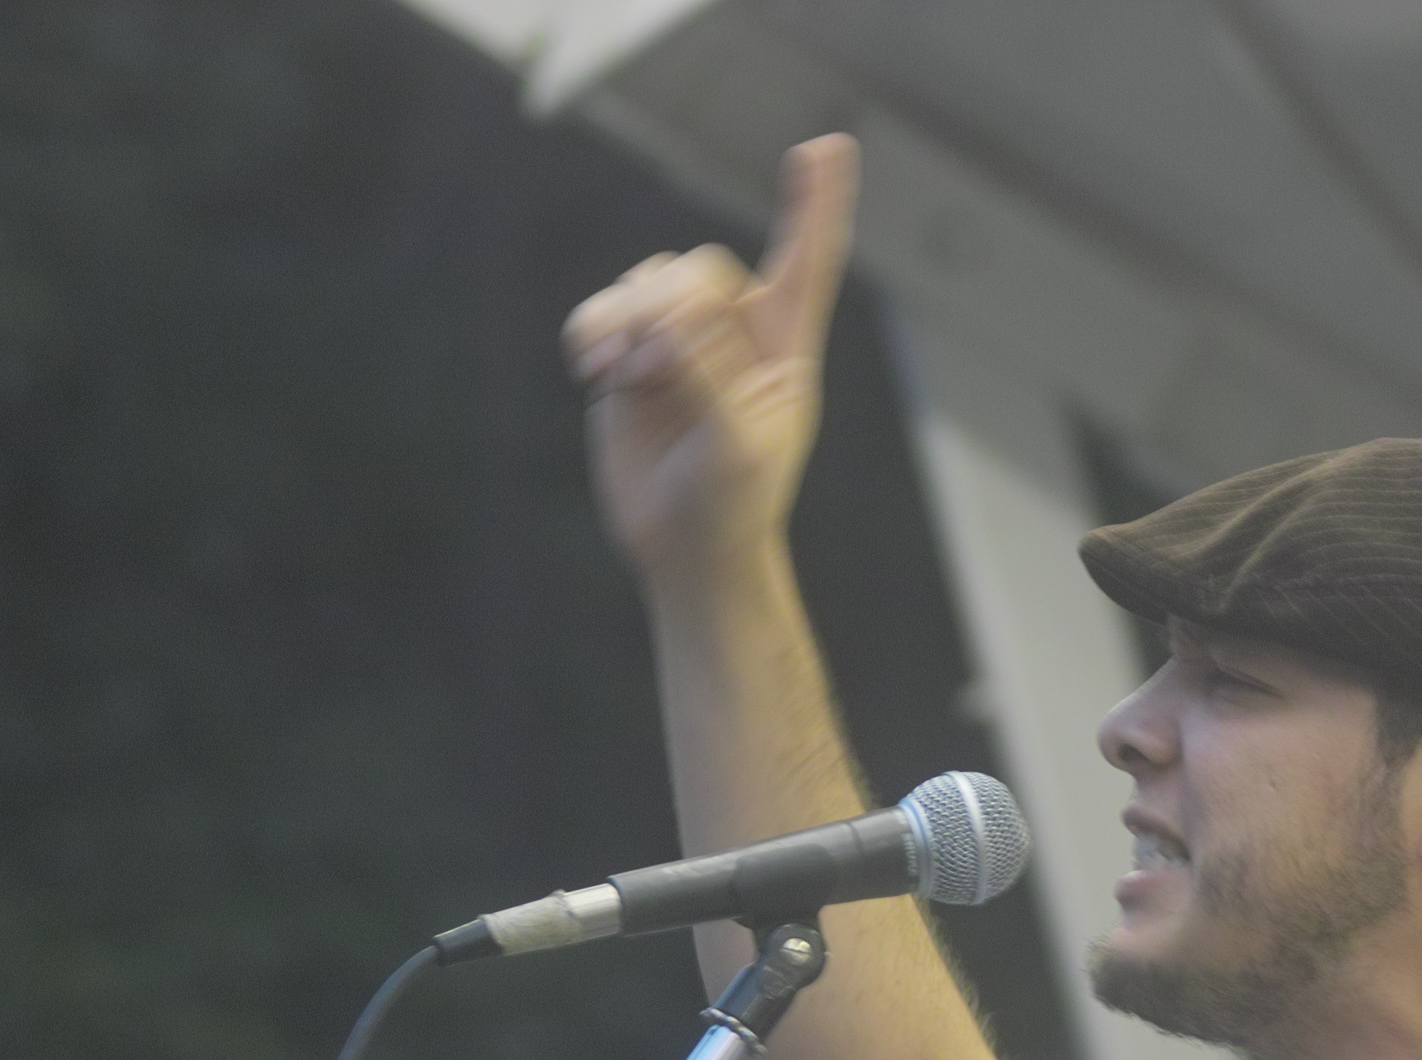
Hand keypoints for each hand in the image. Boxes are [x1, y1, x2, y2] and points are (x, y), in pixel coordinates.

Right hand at [563, 134, 856, 575]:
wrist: (683, 550)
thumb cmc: (732, 506)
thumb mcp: (738, 447)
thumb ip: (715, 374)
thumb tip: (681, 316)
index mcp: (784, 350)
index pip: (807, 263)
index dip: (816, 206)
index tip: (829, 147)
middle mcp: (735, 334)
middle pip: (700, 271)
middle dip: (668, 311)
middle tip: (654, 372)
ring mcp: (680, 343)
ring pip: (648, 283)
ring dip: (626, 323)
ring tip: (620, 378)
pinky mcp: (630, 359)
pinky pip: (602, 313)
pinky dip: (592, 331)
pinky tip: (592, 371)